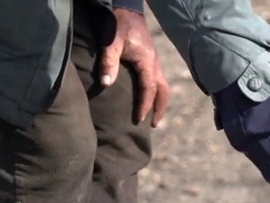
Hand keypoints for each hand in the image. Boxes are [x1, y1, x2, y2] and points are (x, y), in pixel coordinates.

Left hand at [98, 8, 170, 126]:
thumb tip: (106, 85)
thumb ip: (108, 62)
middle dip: (160, 109)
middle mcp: (154, 63)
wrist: (125, 7)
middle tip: (153, 124)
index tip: (139, 120)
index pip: (149, 89)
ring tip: (151, 115)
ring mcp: (153, 60)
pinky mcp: (149, 57)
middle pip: (163, 91)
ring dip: (159, 101)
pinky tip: (146, 97)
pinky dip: (154, 92)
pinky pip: (156, 79)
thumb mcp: (111, 42)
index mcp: (147, 61)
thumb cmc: (117, 23)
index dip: (144, 106)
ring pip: (162, 85)